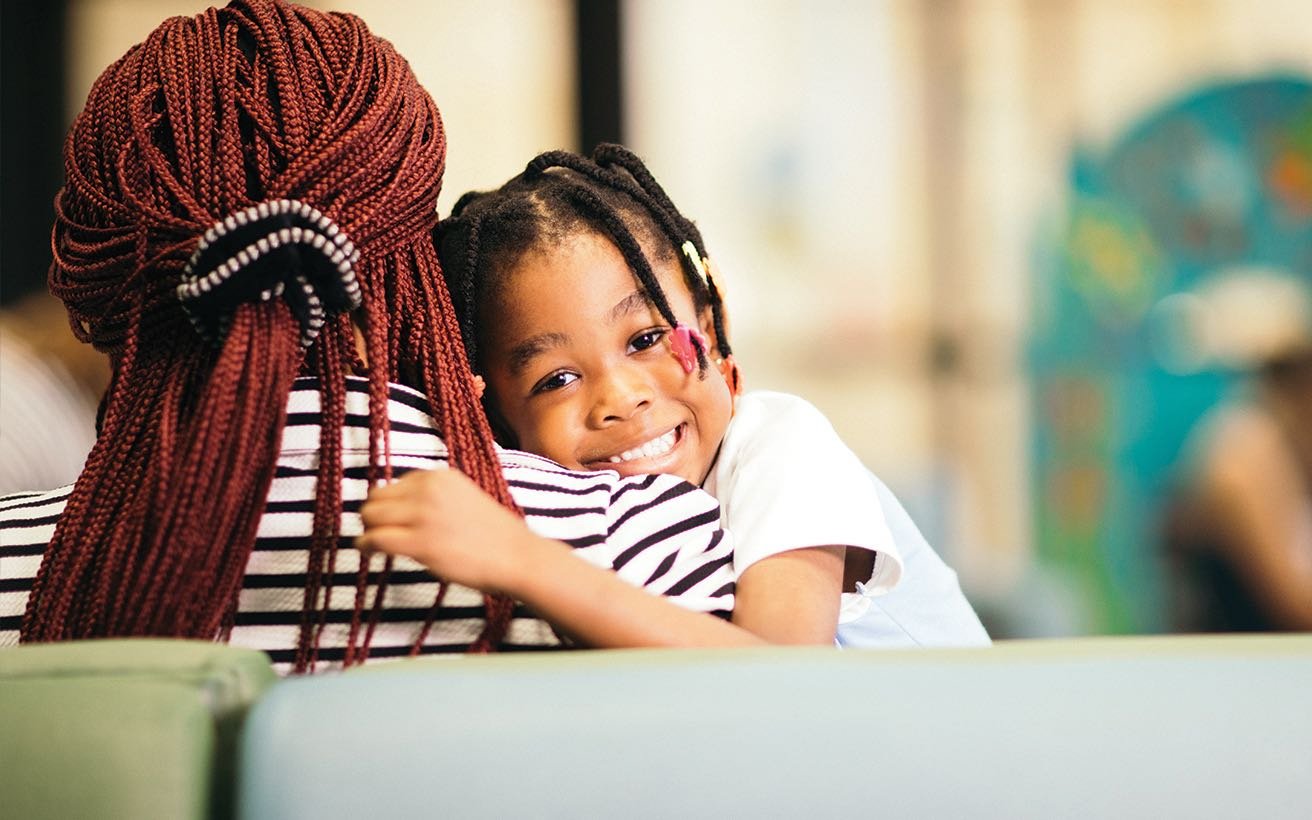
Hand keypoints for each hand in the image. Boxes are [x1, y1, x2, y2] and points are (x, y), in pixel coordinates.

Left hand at [356, 468, 536, 594]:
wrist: (516, 556)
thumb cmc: (494, 535)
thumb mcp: (463, 498)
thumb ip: (433, 497)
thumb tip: (400, 508)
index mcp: (440, 476)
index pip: (395, 484)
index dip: (390, 504)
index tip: (392, 520)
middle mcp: (428, 489)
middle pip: (377, 497)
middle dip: (374, 515)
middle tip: (379, 533)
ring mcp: (423, 514)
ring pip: (371, 516)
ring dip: (368, 530)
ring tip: (372, 545)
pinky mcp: (420, 542)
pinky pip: (375, 539)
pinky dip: (365, 545)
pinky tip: (369, 553)